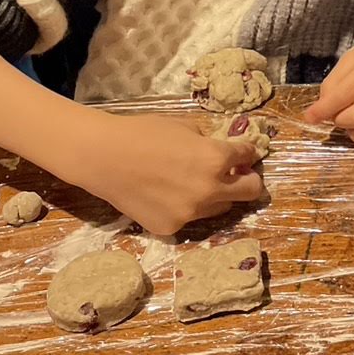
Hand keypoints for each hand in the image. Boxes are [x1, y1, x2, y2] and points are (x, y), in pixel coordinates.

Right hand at [63, 113, 263, 235]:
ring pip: (220, 207)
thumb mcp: (185, 126)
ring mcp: (190, 213)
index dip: (247, 153)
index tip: (244, 154)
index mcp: (216, 158)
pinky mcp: (171, 228)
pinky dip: (186, 207)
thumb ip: (210, 142)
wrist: (103, 157)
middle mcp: (210, 189)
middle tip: (238, 175)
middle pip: (250, 192)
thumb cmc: (143, 133)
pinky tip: (167, 195)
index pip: (249, 156)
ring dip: (217, 195)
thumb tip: (225, 152)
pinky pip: (190, 218)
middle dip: (248, 181)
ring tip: (196, 183)